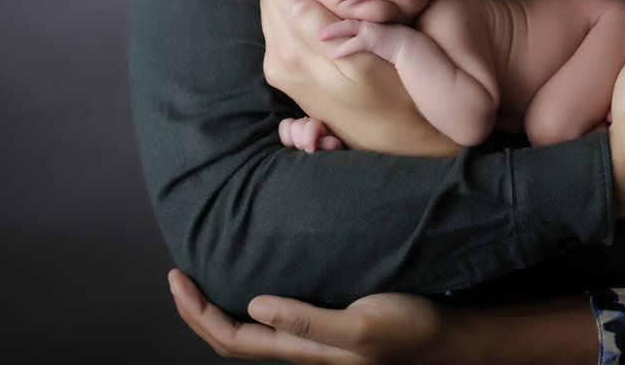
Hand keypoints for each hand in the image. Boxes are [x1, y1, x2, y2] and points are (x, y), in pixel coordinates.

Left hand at [169, 269, 446, 363]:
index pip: (230, 337)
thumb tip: (253, 304)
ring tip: (207, 275)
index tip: (176, 277)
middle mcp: (300, 348)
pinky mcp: (329, 324)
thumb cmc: (410, 327)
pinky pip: (275, 318)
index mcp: (301, 350)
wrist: (447, 337)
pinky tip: (257, 277)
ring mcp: (314, 339)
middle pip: (231, 339)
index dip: (196, 312)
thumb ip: (307, 318)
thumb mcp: (361, 323)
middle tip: (176, 275)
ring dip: (221, 305)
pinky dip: (250, 299)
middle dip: (196, 311)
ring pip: (251, 330)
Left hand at [250, 0, 457, 155]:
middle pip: (269, 0)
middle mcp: (280, 62)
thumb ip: (318, 27)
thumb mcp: (359, 60)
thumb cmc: (392, 95)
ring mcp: (284, 71)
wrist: (398, 139)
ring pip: (273, 13)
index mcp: (294, 53)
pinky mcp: (293, 76)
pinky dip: (282, 2)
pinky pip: (280, 28)